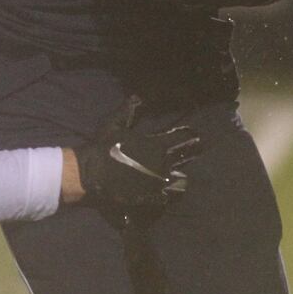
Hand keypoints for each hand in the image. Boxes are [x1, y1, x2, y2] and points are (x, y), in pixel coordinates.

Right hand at [73, 96, 200, 206]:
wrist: (92, 174)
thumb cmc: (103, 147)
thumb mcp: (113, 124)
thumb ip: (127, 111)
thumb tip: (137, 96)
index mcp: (156, 145)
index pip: (182, 138)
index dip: (191, 135)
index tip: (197, 134)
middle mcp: (162, 163)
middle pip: (185, 157)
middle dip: (193, 153)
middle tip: (200, 151)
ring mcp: (158, 182)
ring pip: (180, 178)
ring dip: (181, 175)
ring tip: (182, 174)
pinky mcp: (152, 197)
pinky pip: (168, 196)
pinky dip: (169, 193)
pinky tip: (169, 192)